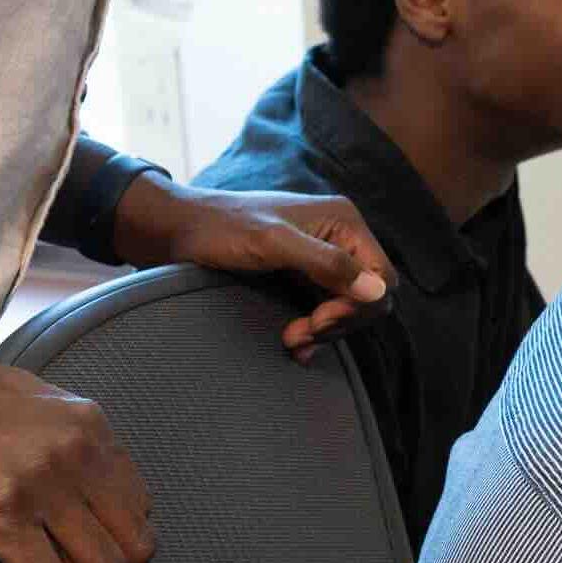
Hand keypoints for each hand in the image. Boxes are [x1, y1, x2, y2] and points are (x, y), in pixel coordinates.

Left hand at [118, 178, 393, 355]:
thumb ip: (327, 264)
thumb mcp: (274, 244)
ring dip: (323, 329)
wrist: (178, 231)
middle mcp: (339, 237)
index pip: (382, 276)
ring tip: (290, 337)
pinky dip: (314, 331)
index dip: (359, 305)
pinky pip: (325, 311)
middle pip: (368, 296)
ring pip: (346, 308)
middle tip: (302, 332)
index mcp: (343, 221)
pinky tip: (293, 341)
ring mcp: (321, 258)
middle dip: (338, 321)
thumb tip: (377, 290)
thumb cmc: (222, 229)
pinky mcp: (302, 277)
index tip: (319, 318)